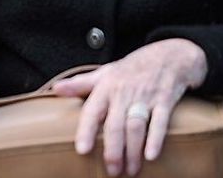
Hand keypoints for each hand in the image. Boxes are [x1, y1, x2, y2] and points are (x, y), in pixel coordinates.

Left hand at [52, 39, 207, 176]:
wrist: (168, 56)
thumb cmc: (130, 70)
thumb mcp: (104, 73)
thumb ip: (80, 84)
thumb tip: (55, 88)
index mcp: (105, 87)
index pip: (92, 111)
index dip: (86, 130)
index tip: (82, 150)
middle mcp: (123, 92)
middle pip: (115, 124)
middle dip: (113, 150)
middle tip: (112, 171)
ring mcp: (145, 96)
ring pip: (136, 126)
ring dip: (133, 150)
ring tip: (130, 171)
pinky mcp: (165, 100)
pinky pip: (160, 121)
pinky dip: (156, 139)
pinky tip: (151, 156)